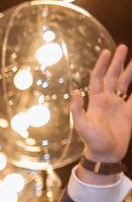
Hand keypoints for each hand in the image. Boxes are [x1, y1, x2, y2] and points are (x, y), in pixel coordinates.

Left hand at [72, 44, 131, 162]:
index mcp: (96, 101)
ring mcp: (118, 105)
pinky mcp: (128, 112)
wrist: (105, 154)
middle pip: (112, 77)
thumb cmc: (92, 141)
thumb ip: (77, 109)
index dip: (102, 65)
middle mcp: (107, 100)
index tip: (106, 52)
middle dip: (117, 62)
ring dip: (130, 71)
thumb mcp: (82, 125)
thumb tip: (76, 91)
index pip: (98, 78)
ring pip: (125, 83)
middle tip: (122, 47)